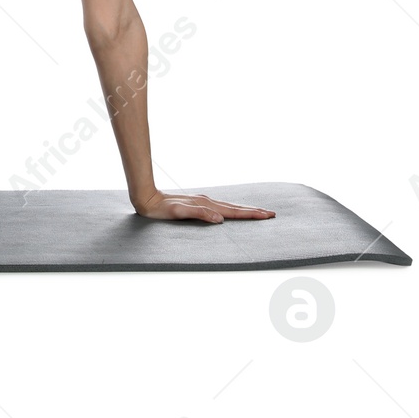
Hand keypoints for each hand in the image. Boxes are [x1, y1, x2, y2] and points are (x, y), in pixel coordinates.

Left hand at [133, 190, 276, 222]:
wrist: (147, 199)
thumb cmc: (162, 209)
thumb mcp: (179, 213)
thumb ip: (199, 214)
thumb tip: (219, 219)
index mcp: (206, 204)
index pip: (234, 211)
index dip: (251, 214)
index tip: (267, 215)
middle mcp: (207, 201)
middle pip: (235, 207)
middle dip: (253, 211)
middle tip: (271, 214)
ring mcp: (203, 201)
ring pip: (229, 206)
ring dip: (245, 210)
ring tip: (258, 212)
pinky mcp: (198, 203)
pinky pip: (221, 207)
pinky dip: (232, 210)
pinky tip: (233, 212)